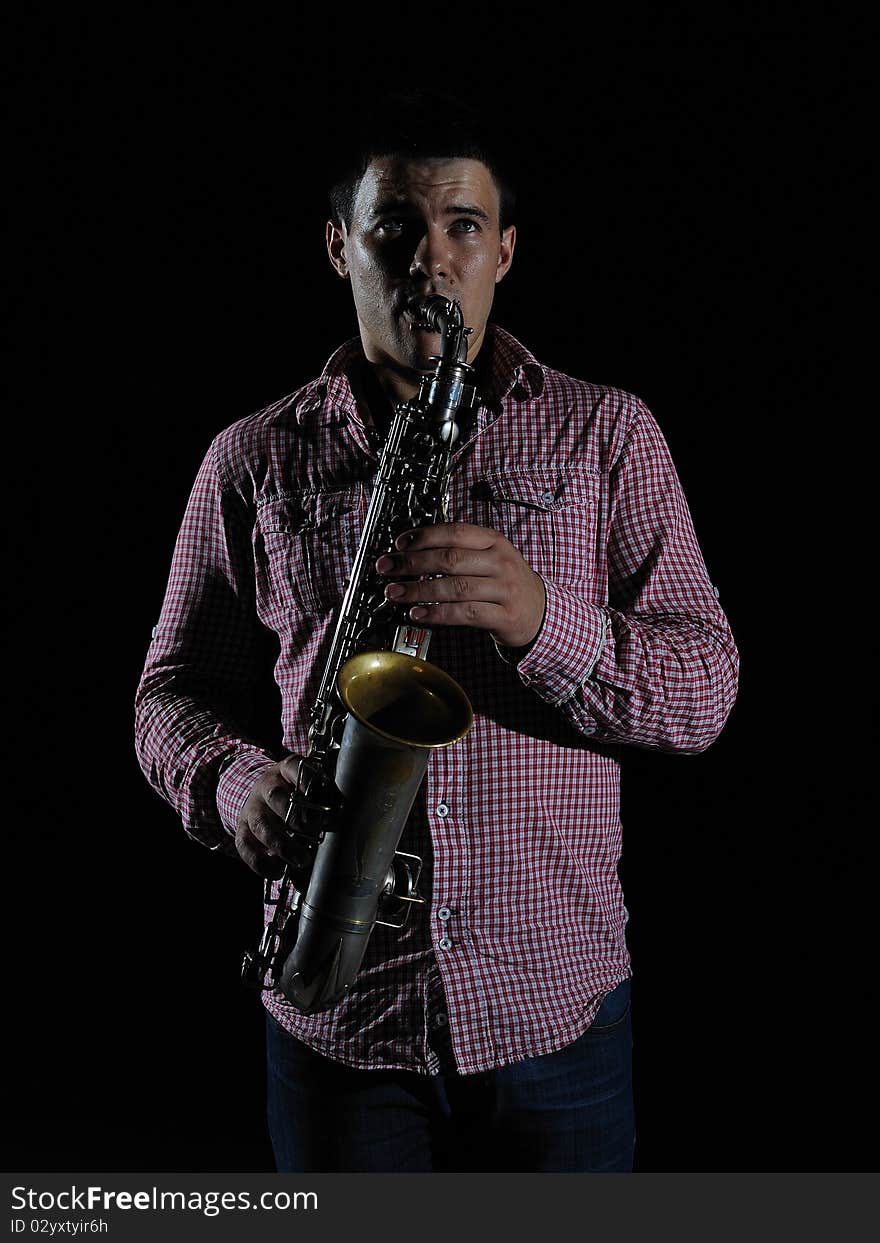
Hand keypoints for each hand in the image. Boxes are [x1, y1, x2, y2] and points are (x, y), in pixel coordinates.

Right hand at [235, 755, 323, 878]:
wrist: (262, 797)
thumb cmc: (295, 795)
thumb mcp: (308, 787)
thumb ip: (322, 799)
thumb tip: (338, 820)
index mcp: (286, 771)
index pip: (294, 768)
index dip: (307, 782)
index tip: (322, 799)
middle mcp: (266, 787)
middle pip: (275, 797)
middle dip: (295, 817)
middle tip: (313, 832)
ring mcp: (252, 808)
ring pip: (260, 824)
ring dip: (281, 844)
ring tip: (301, 859)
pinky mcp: (242, 828)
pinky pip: (245, 846)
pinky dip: (260, 862)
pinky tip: (277, 872)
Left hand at [375, 522, 545, 648]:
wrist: (541, 612)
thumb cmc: (506, 583)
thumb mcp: (490, 558)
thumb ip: (459, 552)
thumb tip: (412, 553)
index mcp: (494, 542)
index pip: (455, 532)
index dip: (424, 536)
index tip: (399, 544)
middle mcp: (500, 562)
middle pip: (450, 559)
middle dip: (412, 563)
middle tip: (388, 568)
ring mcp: (504, 589)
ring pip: (455, 587)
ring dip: (419, 590)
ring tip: (395, 593)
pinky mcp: (504, 616)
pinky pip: (465, 613)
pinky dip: (437, 614)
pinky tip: (418, 613)